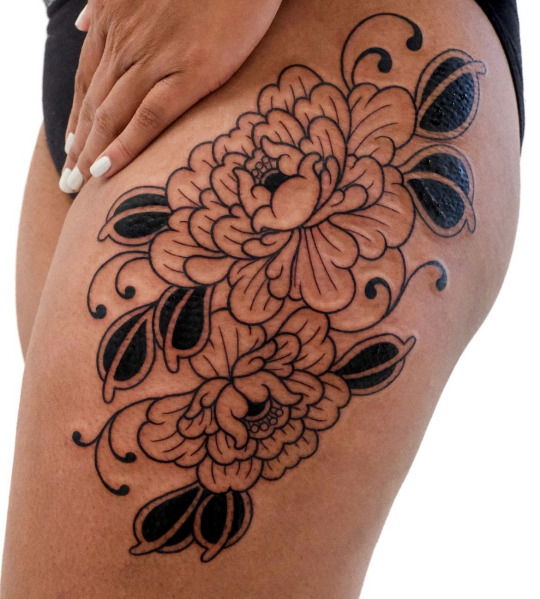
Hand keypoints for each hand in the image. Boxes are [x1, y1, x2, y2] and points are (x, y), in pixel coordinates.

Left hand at [60, 0, 282, 192]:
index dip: (76, 117)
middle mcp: (128, 44)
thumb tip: (81, 26)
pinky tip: (108, 170)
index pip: (87, 81)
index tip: (71, 146)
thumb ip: (107, 6)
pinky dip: (124, 146)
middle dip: (77, 145)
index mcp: (117, 23)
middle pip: (93, 104)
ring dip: (90, 153)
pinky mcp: (190, 74)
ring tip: (80, 185)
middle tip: (68, 180)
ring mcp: (157, 60)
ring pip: (111, 115)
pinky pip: (148, 117)